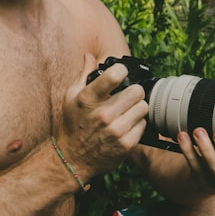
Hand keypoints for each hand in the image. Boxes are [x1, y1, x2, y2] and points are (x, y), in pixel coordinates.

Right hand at [54, 54, 149, 179]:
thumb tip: (89, 56)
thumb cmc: (71, 124)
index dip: (121, 70)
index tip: (120, 73)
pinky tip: (127, 124)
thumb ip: (83, 74)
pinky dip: (137, 123)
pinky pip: (143, 125)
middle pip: (136, 91)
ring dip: (137, 107)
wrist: (72, 159)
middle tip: (127, 95)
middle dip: (133, 91)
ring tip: (127, 110)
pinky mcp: (126, 145)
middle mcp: (103, 114)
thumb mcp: (71, 97)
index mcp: (89, 99)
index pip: (114, 75)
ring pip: (143, 107)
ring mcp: (116, 131)